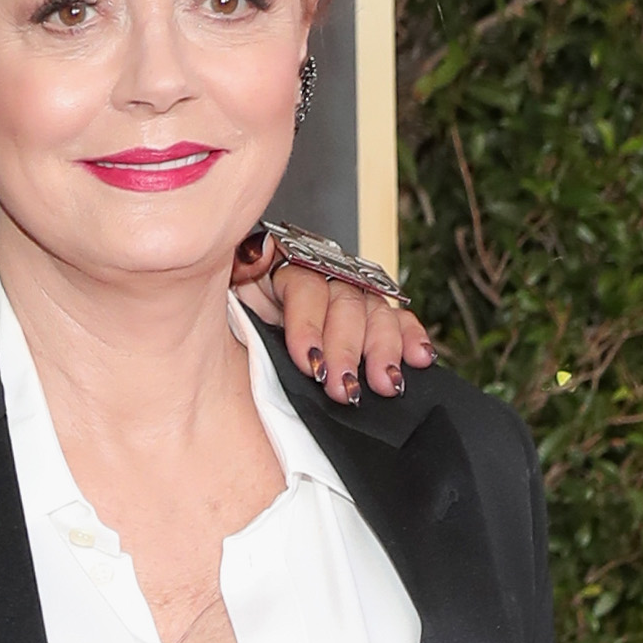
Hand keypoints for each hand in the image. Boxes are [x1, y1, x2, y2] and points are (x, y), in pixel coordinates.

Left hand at [234, 243, 435, 404]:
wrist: (222, 342)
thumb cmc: (226, 322)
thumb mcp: (224, 298)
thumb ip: (239, 273)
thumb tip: (254, 254)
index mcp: (280, 270)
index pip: (304, 287)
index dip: (308, 325)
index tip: (309, 362)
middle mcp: (320, 278)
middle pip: (345, 303)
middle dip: (347, 350)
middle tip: (344, 389)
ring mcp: (347, 298)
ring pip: (374, 314)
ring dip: (383, 350)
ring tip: (386, 384)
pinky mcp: (368, 320)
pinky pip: (396, 322)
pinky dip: (410, 338)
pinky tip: (420, 358)